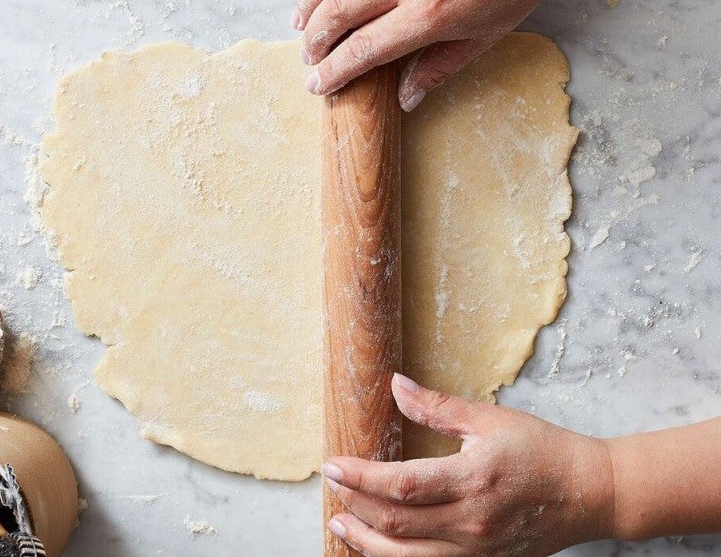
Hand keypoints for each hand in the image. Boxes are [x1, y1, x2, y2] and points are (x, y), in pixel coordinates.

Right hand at [294, 0, 599, 109]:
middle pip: (337, 11)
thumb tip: (404, 98)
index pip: (362, 50)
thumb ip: (437, 69)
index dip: (333, 72)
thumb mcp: (482, 38)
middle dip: (314, 40)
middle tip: (308, 58)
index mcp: (428, 15)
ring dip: (308, 1)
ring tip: (299, 24)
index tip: (316, 85)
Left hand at [323, 374, 614, 555]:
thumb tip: (395, 385)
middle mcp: (471, 521)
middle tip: (332, 487)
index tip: (332, 465)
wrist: (591, 493)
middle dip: (355, 506)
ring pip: (406, 556)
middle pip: (396, 523)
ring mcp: (478, 550)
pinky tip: (378, 543)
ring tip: (340, 523)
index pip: (400, 485)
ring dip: (366, 541)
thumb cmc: (542, 450)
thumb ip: (437, 406)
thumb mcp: (489, 419)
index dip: (360, 478)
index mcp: (472, 479)